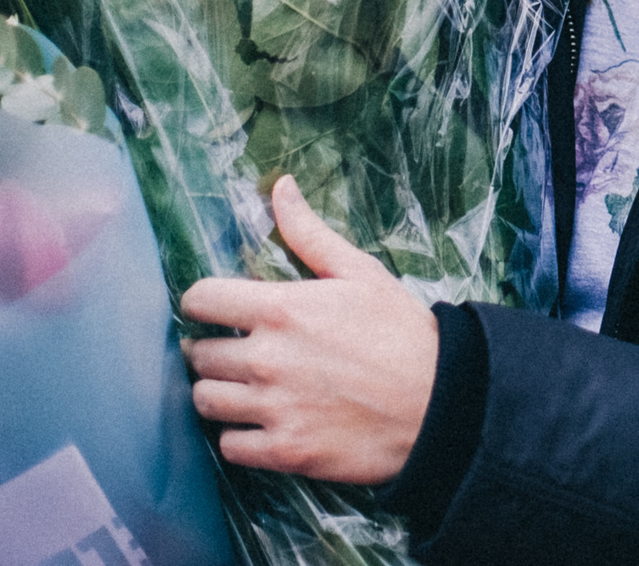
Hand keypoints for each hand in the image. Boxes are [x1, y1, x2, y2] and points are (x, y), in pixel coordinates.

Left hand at [180, 175, 438, 484]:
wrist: (440, 400)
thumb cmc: (400, 332)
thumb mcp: (360, 272)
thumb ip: (309, 234)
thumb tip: (281, 188)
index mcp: (281, 308)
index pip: (199, 300)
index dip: (203, 303)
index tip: (216, 310)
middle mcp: (266, 358)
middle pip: (198, 354)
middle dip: (215, 350)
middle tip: (240, 352)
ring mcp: (273, 407)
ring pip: (206, 401)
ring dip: (221, 393)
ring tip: (246, 388)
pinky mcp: (284, 450)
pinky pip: (229, 446)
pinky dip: (240, 436)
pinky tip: (263, 423)